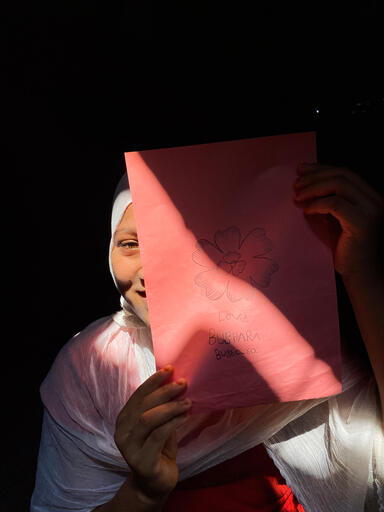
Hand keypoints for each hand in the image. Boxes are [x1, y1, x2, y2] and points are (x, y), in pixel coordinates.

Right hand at [113, 366, 190, 503]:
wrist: (155, 482)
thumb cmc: (158, 448)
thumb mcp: (158, 423)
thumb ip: (160, 406)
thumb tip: (175, 380)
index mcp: (124, 419)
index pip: (138, 394)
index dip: (153, 381)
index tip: (170, 369)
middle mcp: (122, 432)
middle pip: (143, 405)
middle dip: (164, 391)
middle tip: (182, 384)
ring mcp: (129, 448)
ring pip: (148, 419)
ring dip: (170, 407)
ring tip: (187, 402)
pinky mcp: (141, 461)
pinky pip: (158, 436)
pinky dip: (173, 423)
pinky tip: (185, 417)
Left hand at [293, 163, 383, 279]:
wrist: (361, 276)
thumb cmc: (346, 251)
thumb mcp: (336, 221)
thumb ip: (328, 203)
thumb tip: (304, 186)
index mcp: (370, 197)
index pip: (345, 173)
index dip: (321, 168)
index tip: (301, 169)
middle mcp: (374, 200)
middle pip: (342, 175)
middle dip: (315, 176)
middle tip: (295, 184)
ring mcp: (371, 211)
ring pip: (339, 186)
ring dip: (314, 188)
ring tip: (297, 196)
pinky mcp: (362, 223)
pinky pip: (335, 204)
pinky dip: (318, 204)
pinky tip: (306, 210)